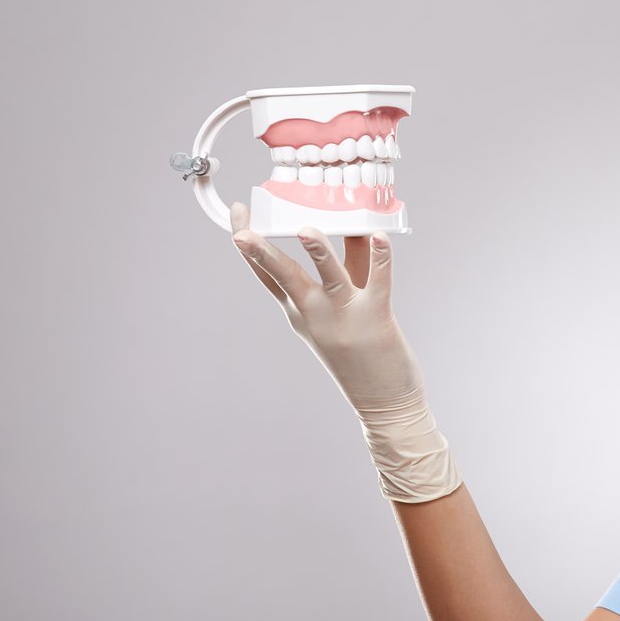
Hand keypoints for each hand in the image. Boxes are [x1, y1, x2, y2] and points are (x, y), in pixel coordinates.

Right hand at [228, 202, 426, 417]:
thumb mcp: (343, 308)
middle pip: (283, 277)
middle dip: (260, 254)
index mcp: (300, 311)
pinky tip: (380, 237)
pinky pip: (378, 282)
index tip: (236, 216)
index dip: (248, 247)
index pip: (267, 276)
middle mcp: (316, 313)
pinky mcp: (377, 318)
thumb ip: (350, 264)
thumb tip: (356, 225)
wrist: (383, 404)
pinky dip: (381, 258)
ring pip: (328, 277)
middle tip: (240, 231)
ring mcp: (344, 316)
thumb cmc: (362, 353)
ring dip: (318, 253)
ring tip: (306, 231)